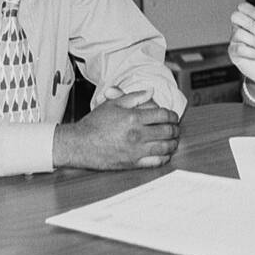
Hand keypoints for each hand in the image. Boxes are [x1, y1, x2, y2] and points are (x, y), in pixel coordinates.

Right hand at [53, 90, 180, 169]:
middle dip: (175, 129)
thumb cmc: (94, 123)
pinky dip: (164, 157)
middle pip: (168, 131)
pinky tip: (164, 153)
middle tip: (175, 128)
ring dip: (173, 143)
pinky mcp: (133, 163)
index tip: (172, 116)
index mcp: (133, 118)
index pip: (163, 115)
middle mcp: (137, 134)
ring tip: (173, 140)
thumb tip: (151, 91)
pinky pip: (156, 162)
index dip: (172, 115)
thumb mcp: (113, 104)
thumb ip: (135, 96)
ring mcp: (136, 150)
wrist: (79, 144)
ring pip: (165, 147)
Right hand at [227, 2, 254, 85]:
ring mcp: (236, 40)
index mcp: (251, 20)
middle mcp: (241, 28)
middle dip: (250, 24)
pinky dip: (253, 52)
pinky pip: (239, 49)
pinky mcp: (235, 53)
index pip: (243, 7)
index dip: (252, 11)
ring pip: (238, 34)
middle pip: (235, 16)